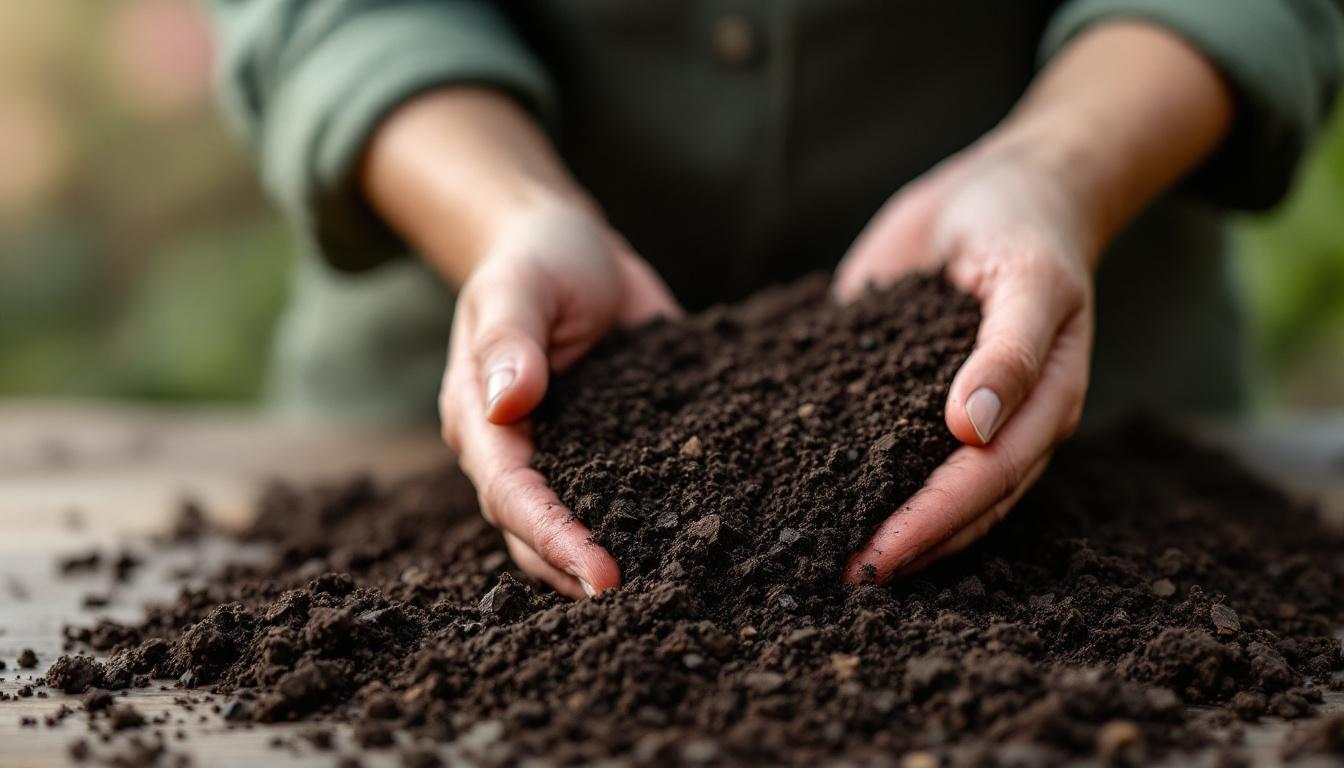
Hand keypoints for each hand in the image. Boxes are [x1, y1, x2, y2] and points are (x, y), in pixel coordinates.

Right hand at [441, 204, 680, 597]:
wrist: (573, 246)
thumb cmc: (535, 260)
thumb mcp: (518, 285)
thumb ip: (511, 339)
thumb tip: (508, 402)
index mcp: (479, 419)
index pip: (511, 495)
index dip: (551, 537)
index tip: (599, 572)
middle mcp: (518, 449)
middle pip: (535, 532)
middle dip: (578, 569)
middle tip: (638, 599)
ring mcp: (566, 454)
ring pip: (579, 525)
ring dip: (610, 560)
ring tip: (666, 589)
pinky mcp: (613, 448)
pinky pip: (627, 492)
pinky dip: (653, 520)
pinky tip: (695, 542)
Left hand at [835, 139, 1096, 582]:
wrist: (1002, 188)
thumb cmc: (1025, 227)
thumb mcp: (1030, 276)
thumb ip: (1008, 350)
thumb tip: (970, 429)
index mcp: (1042, 404)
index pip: (984, 482)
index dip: (931, 524)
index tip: (876, 558)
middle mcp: (1000, 423)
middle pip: (957, 505)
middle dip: (902, 545)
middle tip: (838, 580)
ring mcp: (952, 411)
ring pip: (921, 487)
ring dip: (881, 526)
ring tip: (820, 559)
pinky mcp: (908, 389)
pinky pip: (883, 440)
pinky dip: (851, 470)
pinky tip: (805, 491)